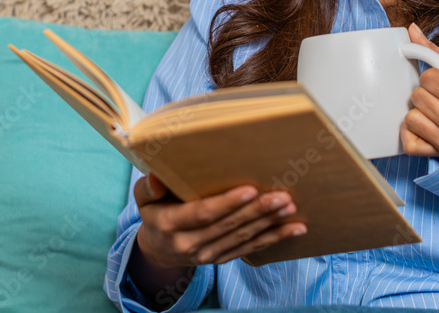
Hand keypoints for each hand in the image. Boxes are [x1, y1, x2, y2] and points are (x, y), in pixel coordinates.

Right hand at [134, 174, 306, 269]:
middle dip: (257, 211)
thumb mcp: (143, 201)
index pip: (203, 213)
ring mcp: (208, 255)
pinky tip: (295, 229)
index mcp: (171, 224)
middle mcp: (190, 244)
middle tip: (281, 196)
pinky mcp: (222, 259)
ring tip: (290, 208)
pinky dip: (275, 239)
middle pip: (229, 226)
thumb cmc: (155, 214)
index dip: (227, 203)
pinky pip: (251, 249)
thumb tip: (156, 179)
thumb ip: (147, 188)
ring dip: (270, 224)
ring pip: (244, 239)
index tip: (250, 190)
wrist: (158, 251)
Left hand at [400, 23, 438, 156]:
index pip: (428, 78)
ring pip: (410, 118)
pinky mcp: (437, 156)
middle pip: (417, 96)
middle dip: (427, 93)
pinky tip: (427, 128)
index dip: (434, 77)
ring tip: (437, 113)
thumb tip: (412, 29)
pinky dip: (413, 134)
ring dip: (420, 113)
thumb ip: (437, 53)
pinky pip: (409, 143)